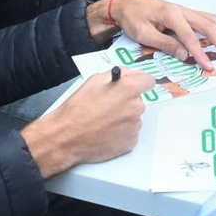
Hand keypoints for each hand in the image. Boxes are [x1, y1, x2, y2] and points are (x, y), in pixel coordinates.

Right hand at [21, 68, 154, 176]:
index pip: (149, 81)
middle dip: (127, 101)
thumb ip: (119, 74)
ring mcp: (135, 126)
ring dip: (124, 117)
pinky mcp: (131, 142)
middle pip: (139, 100)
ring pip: (134, 117)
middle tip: (109, 106)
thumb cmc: (78, 108)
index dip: (141, 82)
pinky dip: (122, 132)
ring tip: (104, 121)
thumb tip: (131, 74)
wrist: (67, 137)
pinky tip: (106, 132)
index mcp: (129, 89)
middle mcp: (136, 107)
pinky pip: (130, 133)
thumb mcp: (95, 80)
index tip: (135, 86)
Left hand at [101, 0, 215, 67]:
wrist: (126, 4)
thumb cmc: (132, 19)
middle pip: (209, 26)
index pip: (190, 36)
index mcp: (171, 15)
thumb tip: (185, 55)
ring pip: (212, 20)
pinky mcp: (186, 14)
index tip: (209, 67)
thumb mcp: (143, 34)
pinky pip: (207, 19)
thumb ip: (164, 44)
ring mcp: (186, 11)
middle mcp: (182, 10)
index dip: (200, 53)